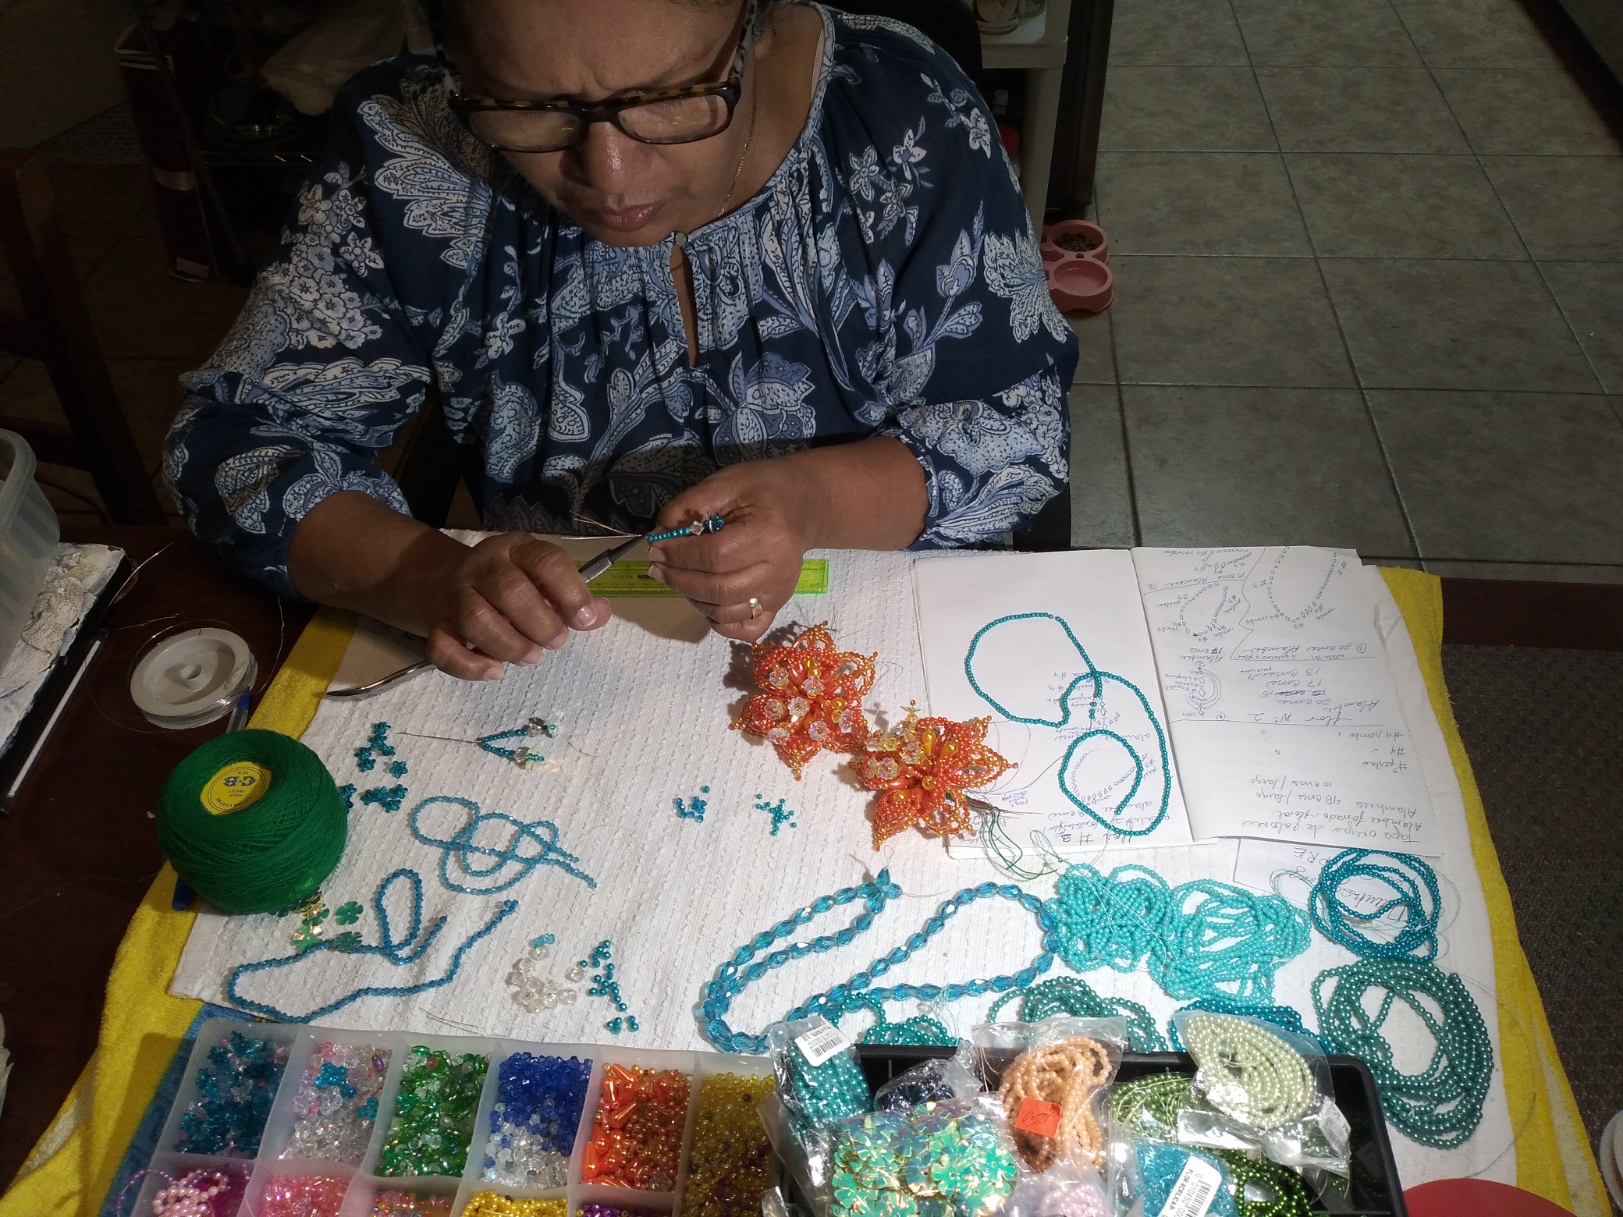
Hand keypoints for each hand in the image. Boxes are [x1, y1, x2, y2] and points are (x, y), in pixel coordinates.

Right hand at [422, 533, 611, 678]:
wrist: (445, 581)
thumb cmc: (509, 585)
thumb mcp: (542, 580)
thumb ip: (572, 598)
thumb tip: (600, 614)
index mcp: (516, 550)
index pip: (546, 561)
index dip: (570, 591)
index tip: (584, 619)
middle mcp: (483, 567)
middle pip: (509, 590)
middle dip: (540, 624)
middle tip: (556, 642)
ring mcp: (455, 595)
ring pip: (476, 619)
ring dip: (510, 645)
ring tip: (530, 657)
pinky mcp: (436, 625)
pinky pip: (444, 649)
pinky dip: (471, 667)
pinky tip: (494, 671)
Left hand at [648, 459, 816, 641]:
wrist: (805, 505)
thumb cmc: (764, 490)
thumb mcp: (725, 484)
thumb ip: (689, 507)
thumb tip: (659, 537)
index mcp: (768, 534)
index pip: (714, 556)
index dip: (678, 555)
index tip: (656, 548)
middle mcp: (778, 570)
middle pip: (718, 589)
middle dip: (679, 579)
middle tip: (658, 566)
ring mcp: (779, 593)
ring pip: (726, 612)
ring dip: (692, 598)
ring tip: (679, 578)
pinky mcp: (777, 605)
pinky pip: (744, 630)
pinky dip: (719, 622)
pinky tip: (706, 600)